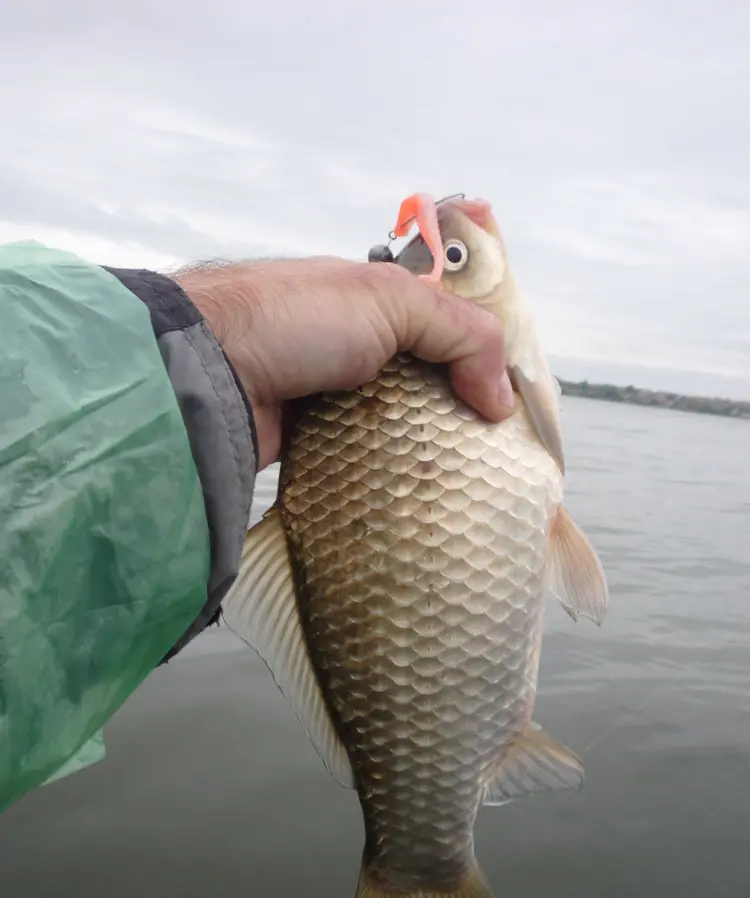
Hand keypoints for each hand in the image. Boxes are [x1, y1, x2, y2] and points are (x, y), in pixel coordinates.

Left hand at [175, 257, 513, 469]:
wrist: (205, 371)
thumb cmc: (295, 318)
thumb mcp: (392, 301)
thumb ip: (463, 334)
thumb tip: (502, 401)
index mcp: (374, 300)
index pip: (445, 326)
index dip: (478, 357)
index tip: (509, 401)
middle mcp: (354, 344)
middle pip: (425, 381)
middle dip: (458, 411)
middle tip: (495, 452)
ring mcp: (329, 393)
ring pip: (396, 424)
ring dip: (425, 447)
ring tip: (467, 481)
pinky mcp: (309, 438)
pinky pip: (362, 456)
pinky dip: (387, 470)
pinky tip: (416, 491)